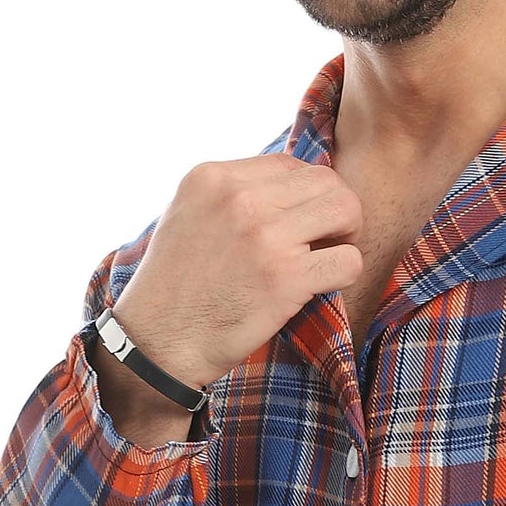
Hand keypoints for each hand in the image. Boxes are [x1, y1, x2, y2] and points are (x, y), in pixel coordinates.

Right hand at [111, 155, 364, 387]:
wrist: (157, 342)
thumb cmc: (175, 285)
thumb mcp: (188, 215)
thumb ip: (231, 195)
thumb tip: (289, 187)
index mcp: (212, 177)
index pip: (289, 163)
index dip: (305, 193)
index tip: (300, 221)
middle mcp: (239, 198)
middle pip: (325, 180)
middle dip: (335, 210)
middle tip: (325, 240)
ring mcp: (265, 235)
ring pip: (346, 210)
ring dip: (347, 235)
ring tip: (327, 257)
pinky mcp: (286, 277)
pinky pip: (348, 260)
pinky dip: (345, 273)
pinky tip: (322, 284)